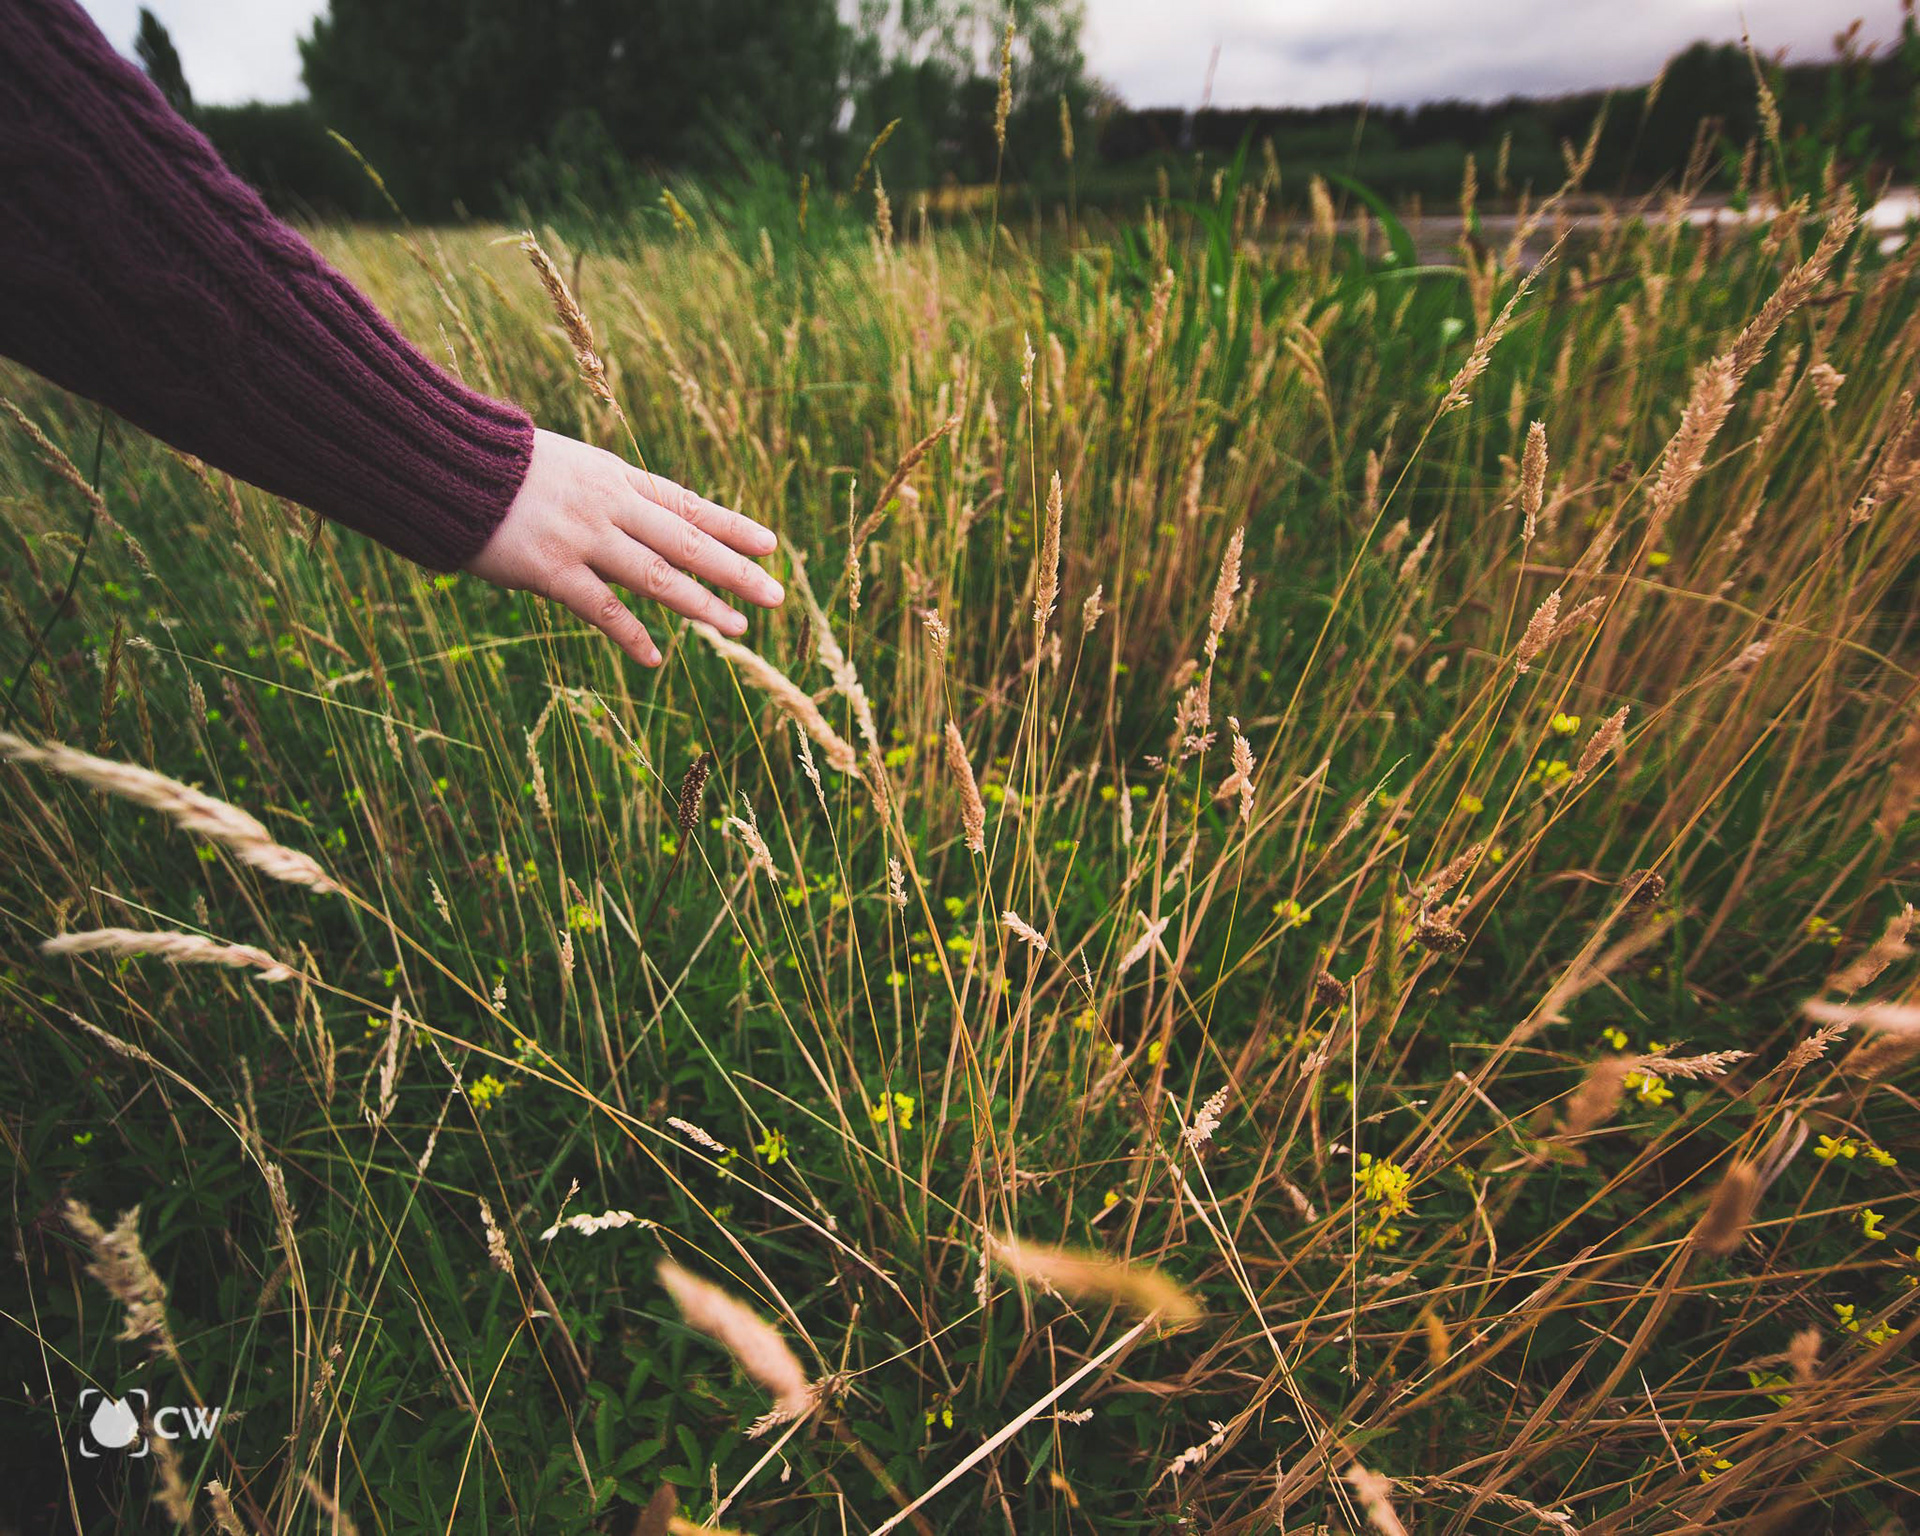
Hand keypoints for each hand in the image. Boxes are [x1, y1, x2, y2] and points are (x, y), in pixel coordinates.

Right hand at [466, 428, 783, 665]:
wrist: (443, 460)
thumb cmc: (498, 466)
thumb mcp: (565, 465)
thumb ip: (603, 493)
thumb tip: (634, 516)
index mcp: (615, 476)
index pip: (686, 504)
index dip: (731, 525)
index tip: (770, 543)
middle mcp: (609, 504)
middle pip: (687, 541)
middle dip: (736, 569)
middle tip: (776, 594)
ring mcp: (583, 536)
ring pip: (657, 575)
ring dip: (701, 604)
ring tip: (738, 628)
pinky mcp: (550, 568)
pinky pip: (601, 608)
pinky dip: (630, 634)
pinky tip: (655, 657)